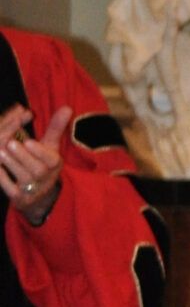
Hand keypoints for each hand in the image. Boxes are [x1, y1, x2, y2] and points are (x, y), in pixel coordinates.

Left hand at [0, 103, 69, 224]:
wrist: (38, 197)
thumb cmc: (42, 163)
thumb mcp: (51, 147)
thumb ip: (56, 127)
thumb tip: (66, 107)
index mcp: (54, 164)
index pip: (50, 160)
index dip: (39, 152)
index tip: (29, 142)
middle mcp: (45, 179)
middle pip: (35, 169)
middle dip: (22, 156)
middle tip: (10, 143)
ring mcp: (32, 190)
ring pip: (22, 177)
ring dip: (11, 164)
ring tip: (0, 151)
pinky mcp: (19, 199)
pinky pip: (10, 189)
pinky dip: (3, 178)